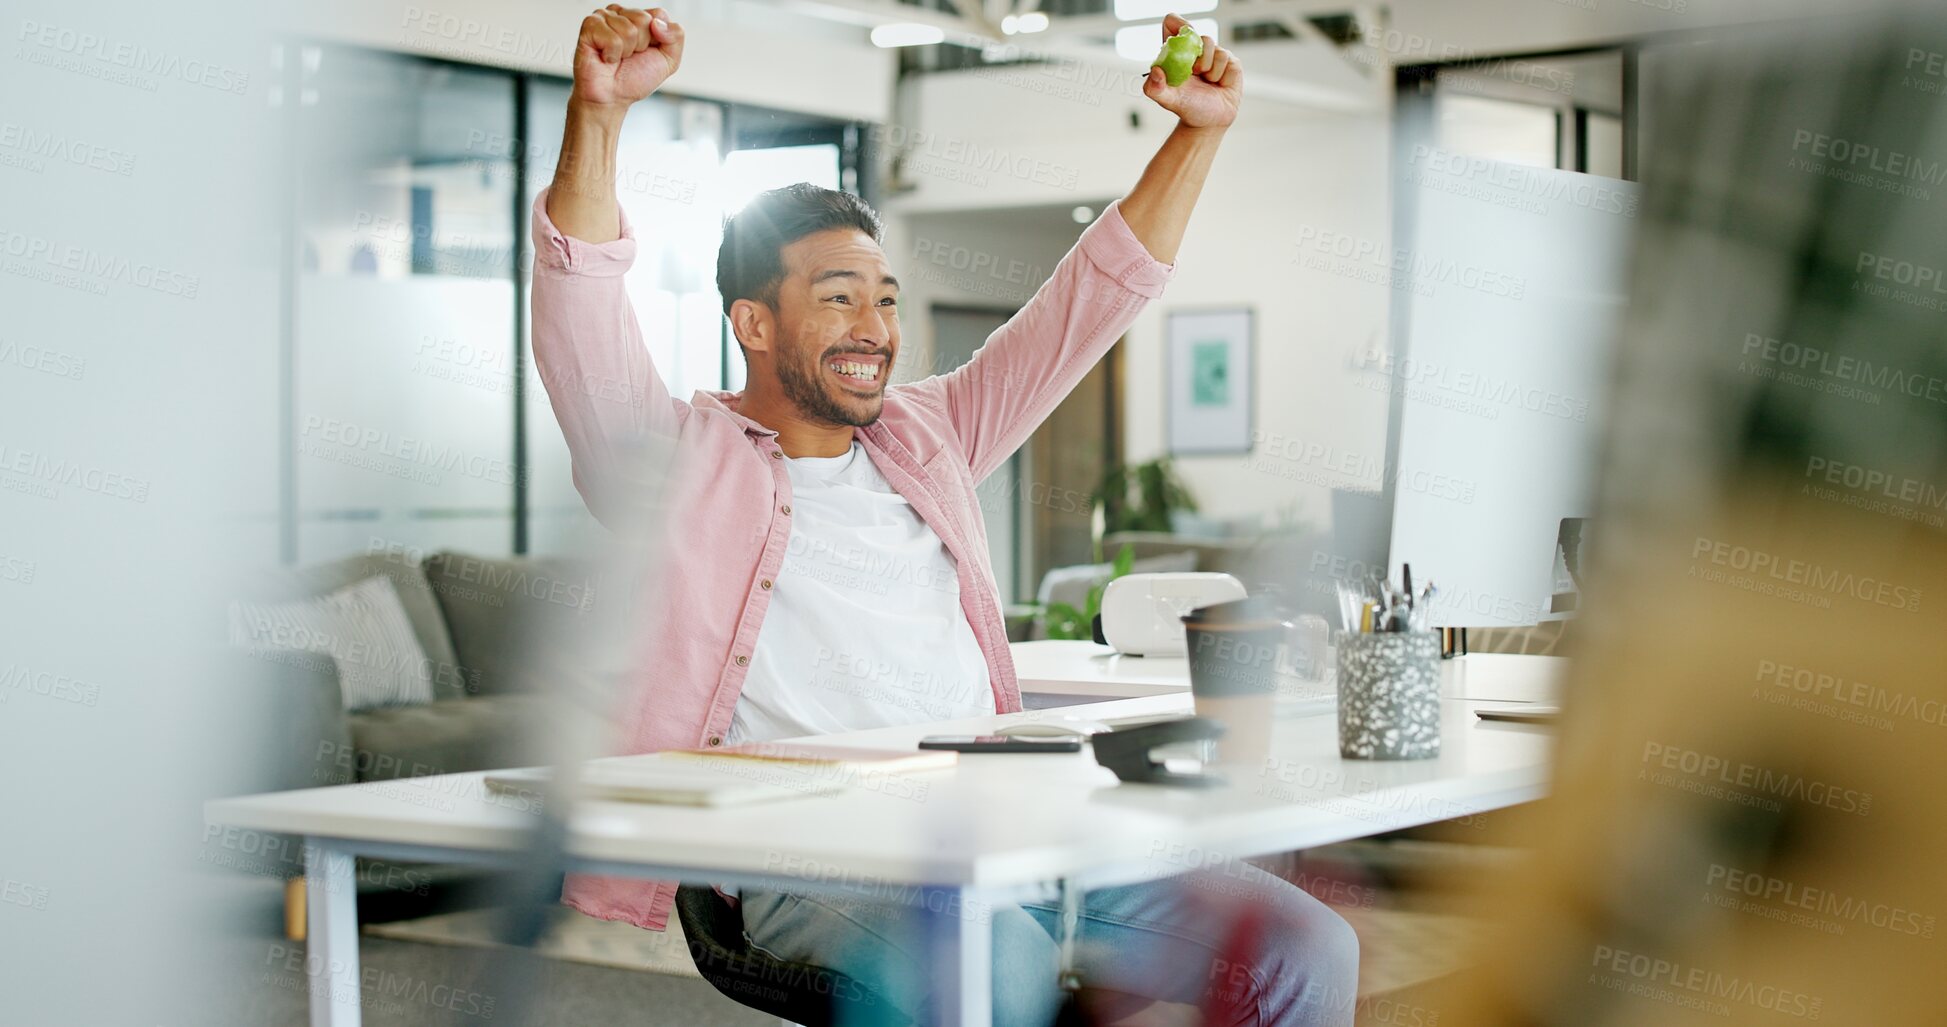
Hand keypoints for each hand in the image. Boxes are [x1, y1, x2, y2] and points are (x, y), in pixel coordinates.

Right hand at [571, 5, 684, 109]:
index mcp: (640, 17)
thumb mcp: (669, 60)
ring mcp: (604, 17)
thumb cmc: (635, 78)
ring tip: (617, 58)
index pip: (659, 14)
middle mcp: (622, 13)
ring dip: (625, 51)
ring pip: (628, 29)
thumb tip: (658, 23)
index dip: (658, 38)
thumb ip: (676, 36)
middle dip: (641, 45)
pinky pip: (612, 38)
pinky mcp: (590, 26)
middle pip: (643, 19)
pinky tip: (606, 58)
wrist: (612, 97)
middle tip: (629, 56)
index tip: (647, 51)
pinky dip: (612, 54)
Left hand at [1142, 13, 1240, 129]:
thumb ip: (1155, 88)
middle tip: (1194, 73)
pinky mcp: (1230, 61)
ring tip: (1206, 82)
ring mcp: (1213, 53)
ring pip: (1213, 47)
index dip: (1176, 24)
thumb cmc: (1188, 107)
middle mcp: (1194, 49)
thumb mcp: (1168, 100)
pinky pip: (1226, 58)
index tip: (1180, 37)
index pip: (1172, 24)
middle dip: (1194, 57)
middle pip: (1195, 34)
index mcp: (1175, 52)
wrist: (1209, 122)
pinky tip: (1219, 84)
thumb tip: (1156, 71)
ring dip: (1208, 69)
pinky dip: (1221, 75)